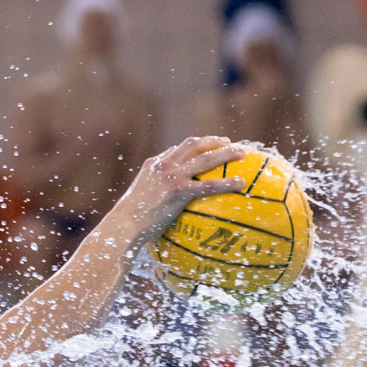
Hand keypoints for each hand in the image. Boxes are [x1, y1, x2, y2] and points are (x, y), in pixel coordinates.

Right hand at [115, 137, 248, 243]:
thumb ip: (151, 196)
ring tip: (243, 154)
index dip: (193, 146)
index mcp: (152, 165)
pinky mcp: (179, 191)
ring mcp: (172, 176)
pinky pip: (209, 184)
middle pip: (193, 145)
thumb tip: (162, 207)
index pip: (175, 149)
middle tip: (228, 142)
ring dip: (226, 153)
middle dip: (212, 141)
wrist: (124, 225)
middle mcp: (163, 165)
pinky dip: (227, 182)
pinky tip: (240, 184)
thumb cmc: (128, 222)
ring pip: (205, 158)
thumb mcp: (137, 201)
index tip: (205, 146)